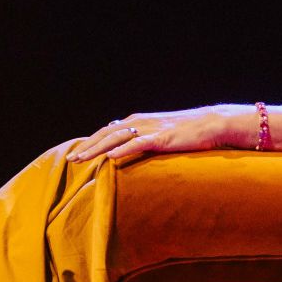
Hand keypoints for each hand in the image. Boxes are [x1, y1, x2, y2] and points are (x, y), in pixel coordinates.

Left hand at [68, 106, 234, 163]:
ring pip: (116, 139)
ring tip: (83, 159)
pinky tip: (111, 157)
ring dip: (97, 149)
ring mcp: (149, 129)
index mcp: (136, 121)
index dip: (90, 142)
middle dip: (87, 147)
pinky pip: (137, 144)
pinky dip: (122, 149)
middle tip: (71, 159)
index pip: (106, 131)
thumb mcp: (158, 134)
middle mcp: (138, 122)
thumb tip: (127, 150)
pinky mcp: (161, 138)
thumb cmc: (185, 132)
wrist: (209, 123)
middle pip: (105, 134)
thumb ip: (141, 140)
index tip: (75, 154)